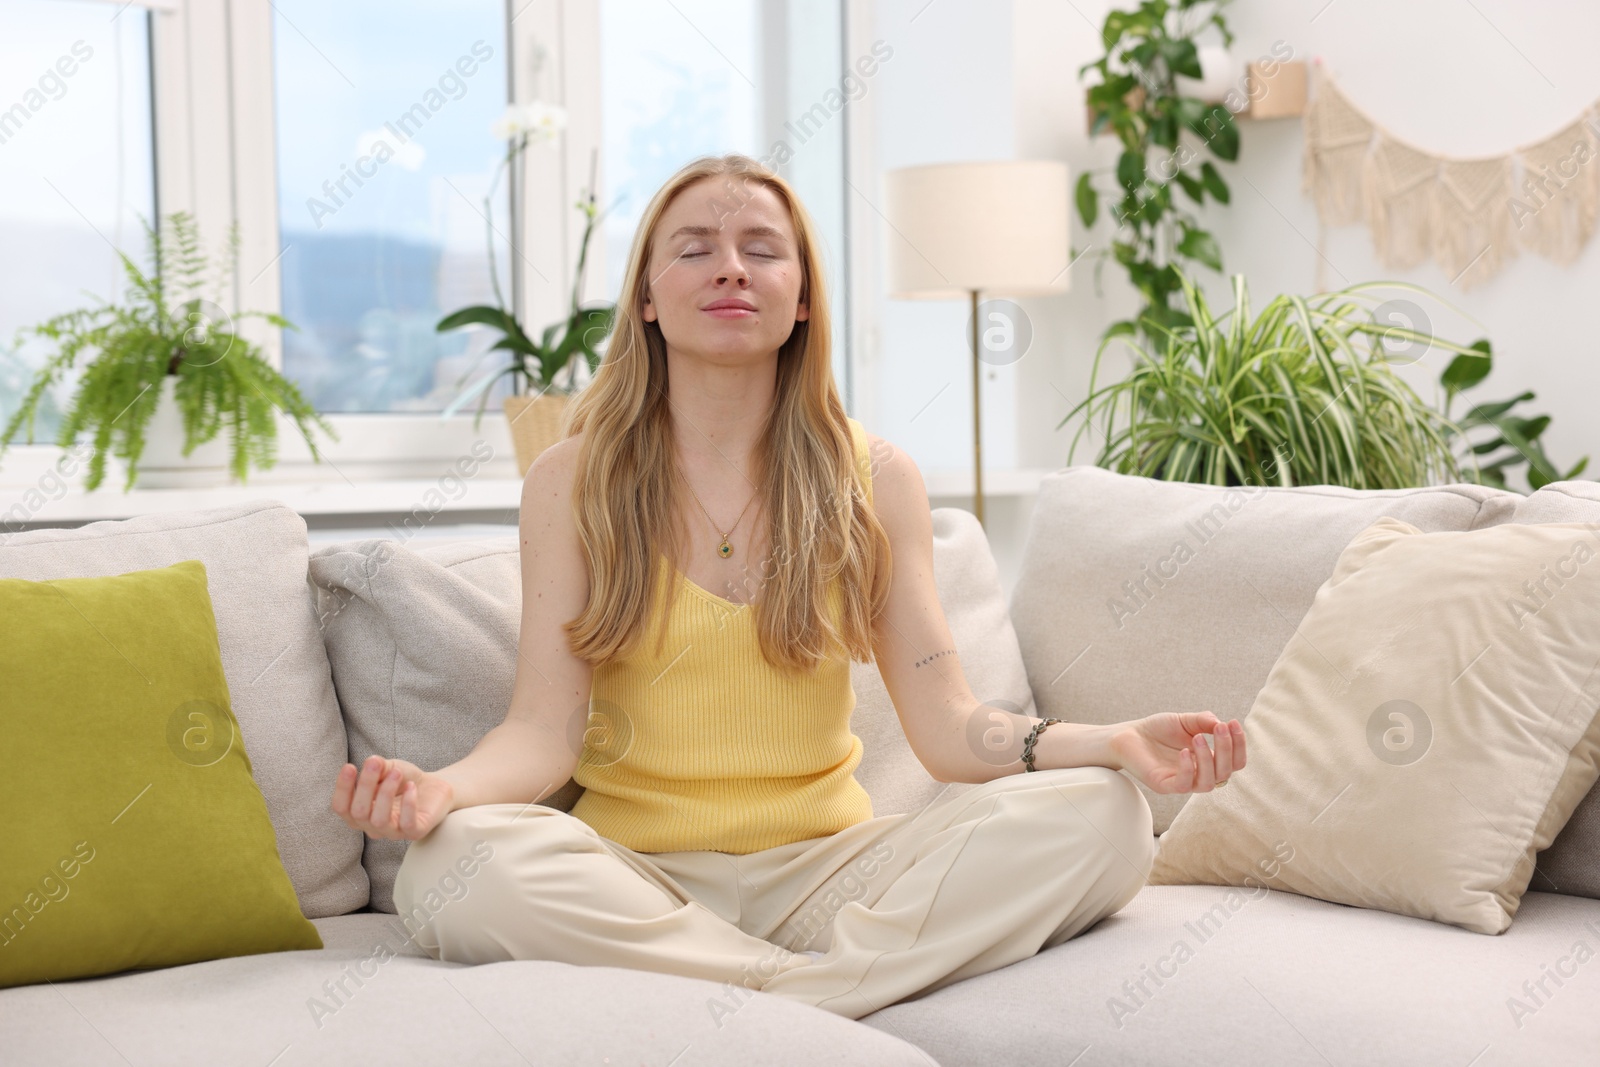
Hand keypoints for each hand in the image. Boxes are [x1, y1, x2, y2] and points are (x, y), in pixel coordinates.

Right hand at [332, 755, 455, 840]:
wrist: (433, 787)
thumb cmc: (404, 780)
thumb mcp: (387, 768)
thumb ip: (377, 766)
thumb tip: (372, 762)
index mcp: (359, 813)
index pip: (341, 807)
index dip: (342, 789)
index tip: (350, 766)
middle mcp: (372, 827)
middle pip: (358, 812)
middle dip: (365, 785)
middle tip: (375, 763)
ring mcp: (393, 832)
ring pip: (379, 820)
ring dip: (385, 793)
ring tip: (396, 773)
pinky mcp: (414, 832)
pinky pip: (407, 823)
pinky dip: (408, 803)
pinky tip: (411, 786)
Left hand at [1109, 712, 1245, 795]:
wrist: (1128, 734)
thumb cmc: (1158, 729)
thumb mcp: (1185, 721)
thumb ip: (1203, 721)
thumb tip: (1222, 723)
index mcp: (1208, 760)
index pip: (1234, 762)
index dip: (1239, 745)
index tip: (1233, 723)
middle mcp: (1198, 773)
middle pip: (1225, 773)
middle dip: (1226, 750)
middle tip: (1220, 728)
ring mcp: (1182, 781)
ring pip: (1208, 783)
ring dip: (1208, 760)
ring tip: (1198, 737)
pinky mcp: (1164, 785)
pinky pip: (1183, 785)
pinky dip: (1188, 769)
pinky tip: (1184, 752)